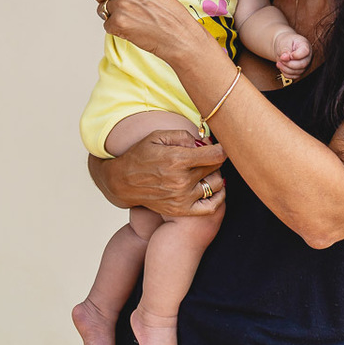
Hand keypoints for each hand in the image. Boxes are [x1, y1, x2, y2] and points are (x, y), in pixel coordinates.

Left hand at [70, 0, 196, 59]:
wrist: (178, 35)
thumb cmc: (165, 10)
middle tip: (130, 5)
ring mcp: (122, 3)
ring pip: (101, 5)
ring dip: (112, 12)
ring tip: (134, 16)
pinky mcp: (118, 22)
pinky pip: (105, 22)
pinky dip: (116, 27)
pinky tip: (133, 27)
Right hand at [88, 129, 226, 216]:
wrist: (122, 182)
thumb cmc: (140, 156)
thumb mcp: (157, 136)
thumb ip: (183, 135)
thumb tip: (204, 141)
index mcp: (177, 159)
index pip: (216, 154)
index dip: (221, 148)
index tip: (218, 146)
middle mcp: (182, 180)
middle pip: (216, 167)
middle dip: (214, 159)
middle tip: (206, 156)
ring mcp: (183, 197)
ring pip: (216, 184)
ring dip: (215, 175)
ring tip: (205, 170)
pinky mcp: (181, 209)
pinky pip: (211, 206)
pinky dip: (217, 196)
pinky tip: (212, 188)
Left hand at [275, 31, 311, 79]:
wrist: (283, 46)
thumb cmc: (285, 42)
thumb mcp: (284, 42)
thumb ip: (285, 49)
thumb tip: (285, 57)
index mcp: (305, 45)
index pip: (305, 52)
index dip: (295, 55)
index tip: (288, 54)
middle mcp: (307, 56)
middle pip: (302, 64)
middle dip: (289, 63)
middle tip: (281, 59)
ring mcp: (304, 64)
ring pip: (298, 72)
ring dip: (286, 69)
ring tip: (279, 62)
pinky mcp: (299, 71)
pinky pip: (294, 76)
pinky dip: (286, 73)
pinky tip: (282, 66)